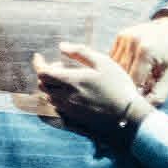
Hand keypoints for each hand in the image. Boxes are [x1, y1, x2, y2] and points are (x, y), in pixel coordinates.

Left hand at [32, 44, 148, 144]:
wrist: (129, 117)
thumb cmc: (118, 86)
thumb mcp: (102, 62)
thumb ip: (80, 52)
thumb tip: (61, 46)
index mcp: (72, 81)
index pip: (43, 74)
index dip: (38, 64)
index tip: (39, 57)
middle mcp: (67, 98)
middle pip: (43, 86)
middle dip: (44, 74)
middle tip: (57, 66)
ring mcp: (71, 111)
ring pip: (50, 98)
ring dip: (51, 87)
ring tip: (65, 79)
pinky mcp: (76, 121)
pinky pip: (58, 109)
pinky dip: (57, 99)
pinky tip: (70, 94)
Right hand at [108, 12, 167, 97]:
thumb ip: (159, 93)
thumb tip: (145, 107)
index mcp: (145, 51)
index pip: (133, 82)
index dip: (136, 94)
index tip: (140, 101)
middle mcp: (131, 42)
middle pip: (122, 74)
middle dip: (128, 86)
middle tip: (137, 93)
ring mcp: (124, 37)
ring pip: (115, 67)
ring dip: (122, 77)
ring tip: (134, 82)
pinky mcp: (120, 35)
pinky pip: (114, 57)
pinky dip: (119, 67)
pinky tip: (130, 71)